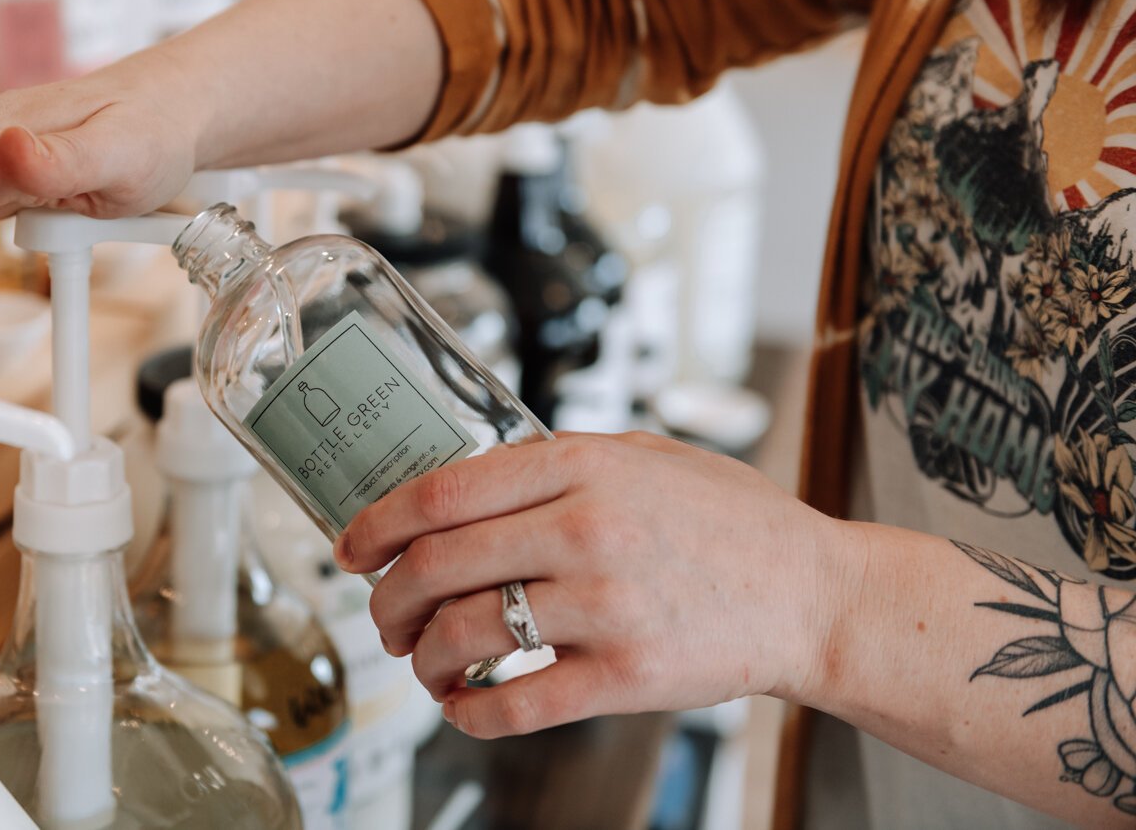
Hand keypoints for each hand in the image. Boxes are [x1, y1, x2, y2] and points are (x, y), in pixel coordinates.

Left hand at [333, 432, 848, 738]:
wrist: (815, 593)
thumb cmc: (729, 519)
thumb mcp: (644, 453)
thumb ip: (558, 459)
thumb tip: (467, 481)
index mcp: (582, 466)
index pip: (443, 492)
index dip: (377, 522)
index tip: (351, 545)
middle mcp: (585, 530)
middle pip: (436, 566)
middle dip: (386, 598)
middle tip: (381, 615)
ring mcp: (605, 606)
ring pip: (463, 636)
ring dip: (420, 657)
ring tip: (421, 660)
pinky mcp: (626, 675)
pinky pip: (516, 705)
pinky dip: (469, 713)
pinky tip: (461, 706)